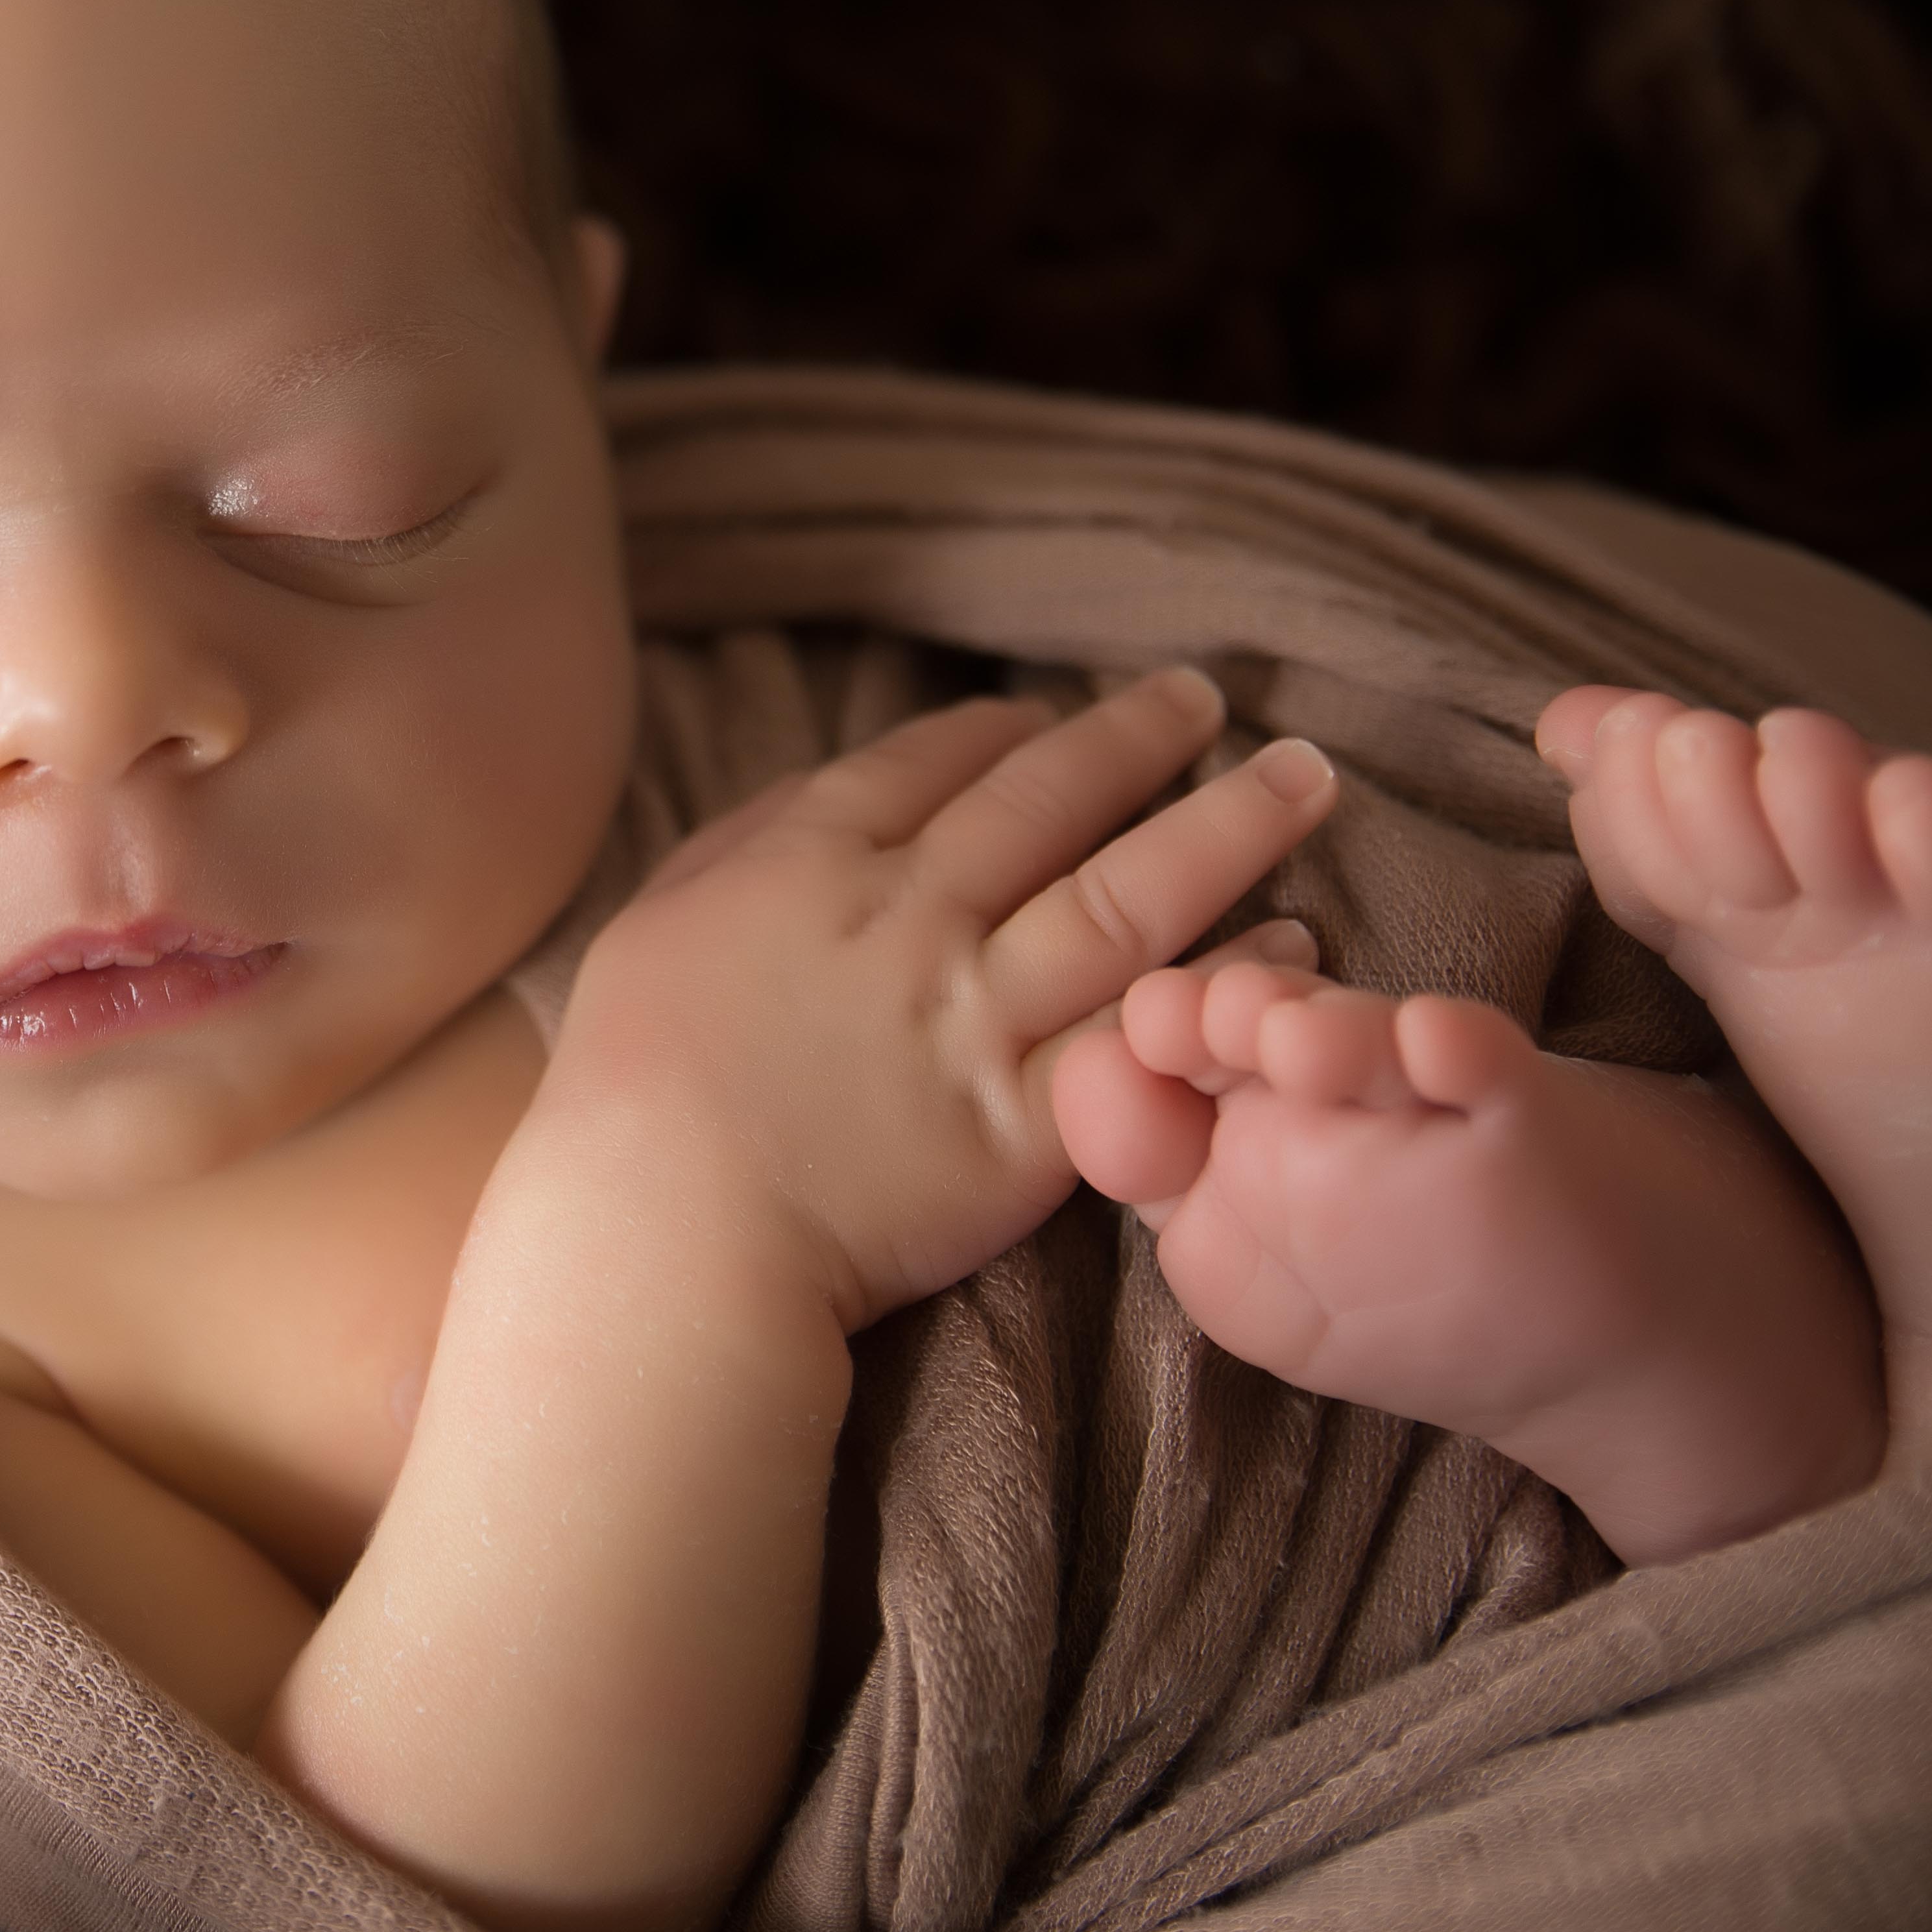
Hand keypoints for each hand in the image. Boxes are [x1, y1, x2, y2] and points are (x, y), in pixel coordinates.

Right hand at [533, 668, 1339, 1331]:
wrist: (661, 1233)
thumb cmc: (625, 1092)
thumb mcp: (653, 927)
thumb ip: (742, 850)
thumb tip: (817, 796)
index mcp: (812, 864)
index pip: (931, 765)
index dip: (1001, 731)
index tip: (1049, 714)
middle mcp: (911, 918)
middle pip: (1049, 800)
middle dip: (1137, 736)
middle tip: (1208, 698)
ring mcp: (976, 1019)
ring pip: (1130, 896)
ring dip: (1228, 825)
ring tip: (1306, 781)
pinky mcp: (1027, 1127)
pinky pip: (1145, 1037)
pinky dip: (1226, 982)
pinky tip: (1292, 947)